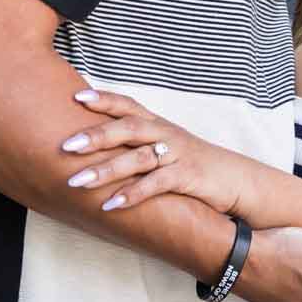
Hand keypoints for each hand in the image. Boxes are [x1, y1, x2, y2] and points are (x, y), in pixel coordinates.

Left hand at [60, 88, 255, 218]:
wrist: (234, 179)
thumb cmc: (191, 163)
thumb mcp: (164, 146)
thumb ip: (135, 144)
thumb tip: (94, 147)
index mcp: (157, 124)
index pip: (128, 105)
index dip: (104, 99)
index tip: (76, 96)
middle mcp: (165, 134)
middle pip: (128, 128)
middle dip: (96, 135)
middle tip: (67, 145)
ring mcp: (177, 154)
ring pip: (138, 158)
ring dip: (106, 170)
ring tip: (76, 182)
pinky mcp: (187, 176)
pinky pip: (156, 184)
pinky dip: (133, 194)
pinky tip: (111, 204)